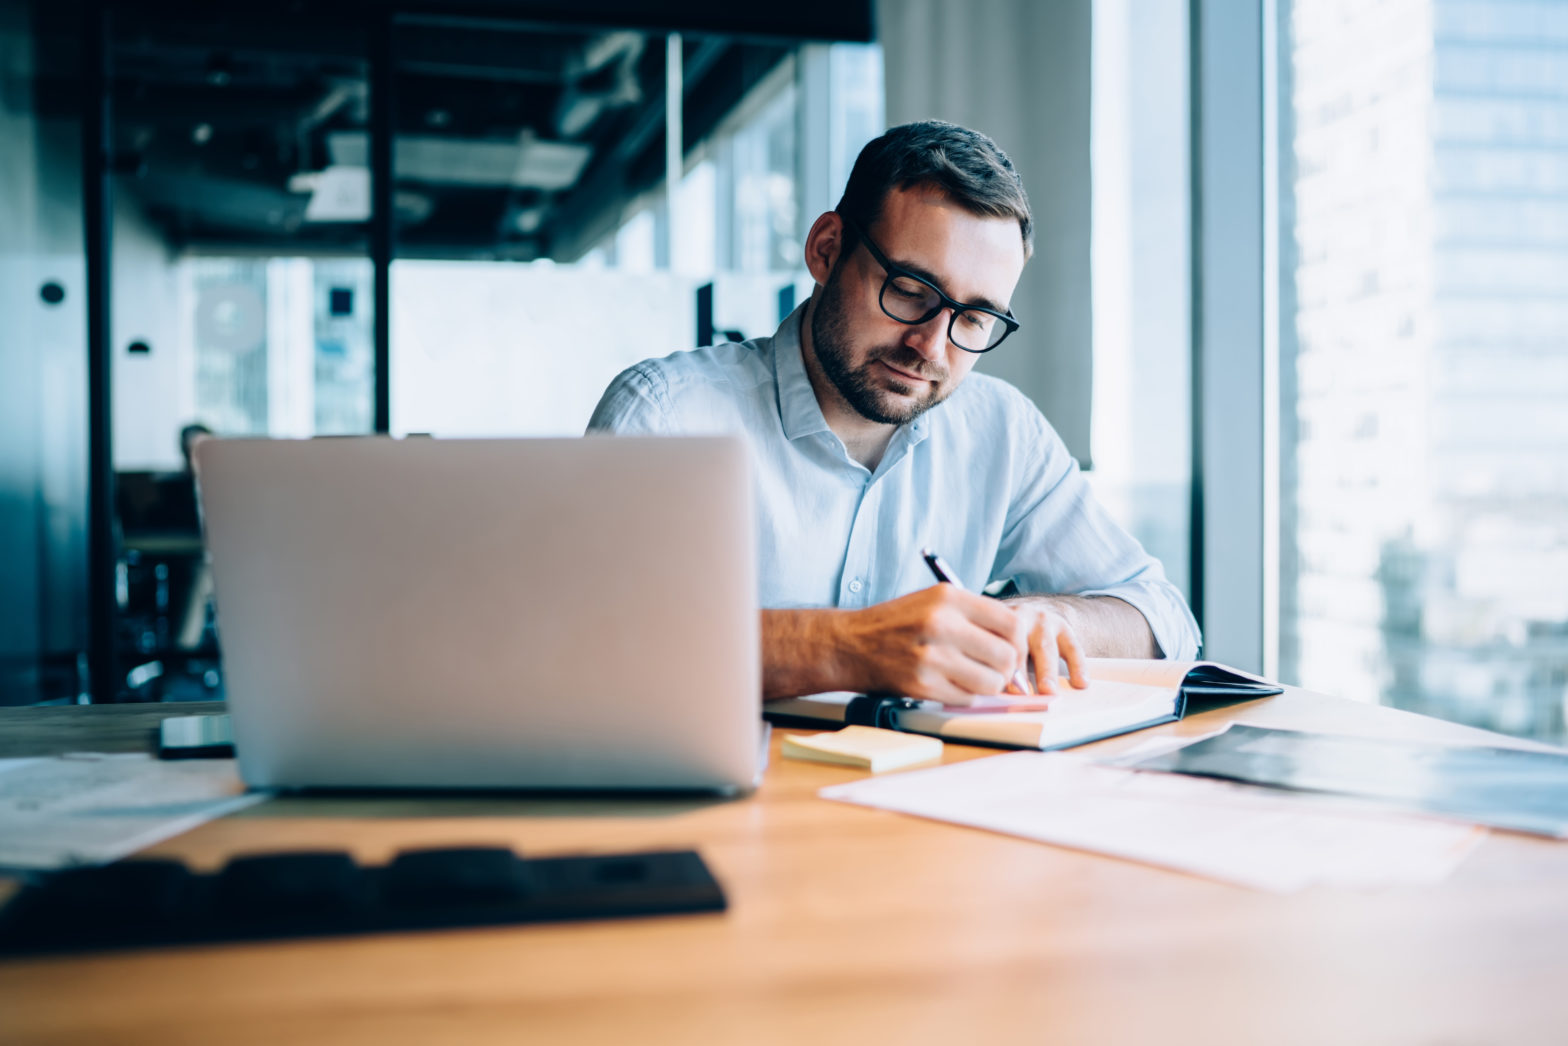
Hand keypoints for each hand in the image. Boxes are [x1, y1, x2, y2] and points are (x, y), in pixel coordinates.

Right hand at [840, 584, 1082, 705]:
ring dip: (987, 685)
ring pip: (991, 682)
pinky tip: (950, 683)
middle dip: (1006, 668)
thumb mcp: (934, 602)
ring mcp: (931, 657)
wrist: (850, 644)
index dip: (1018, 641)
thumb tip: (1017, 646)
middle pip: (1005, 656)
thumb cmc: (898, 623)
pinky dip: (966, 695)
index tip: (1012, 650)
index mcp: (948, 597)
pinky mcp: (922, 685)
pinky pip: (967, 698)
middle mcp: (940, 624)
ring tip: (971, 677)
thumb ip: (975, 617)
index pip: (1010, 623)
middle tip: (994, 669)